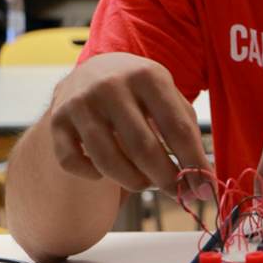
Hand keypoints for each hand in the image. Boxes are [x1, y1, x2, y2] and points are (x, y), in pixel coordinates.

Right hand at [48, 53, 213, 201]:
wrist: (93, 68)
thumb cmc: (140, 89)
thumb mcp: (167, 94)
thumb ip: (187, 131)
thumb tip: (204, 179)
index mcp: (148, 77)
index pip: (177, 128)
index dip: (194, 163)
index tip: (205, 190)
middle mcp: (112, 86)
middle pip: (143, 148)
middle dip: (165, 179)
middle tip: (177, 193)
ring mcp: (81, 103)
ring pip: (108, 162)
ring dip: (134, 182)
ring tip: (146, 182)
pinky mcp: (57, 119)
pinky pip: (73, 163)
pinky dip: (93, 175)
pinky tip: (106, 169)